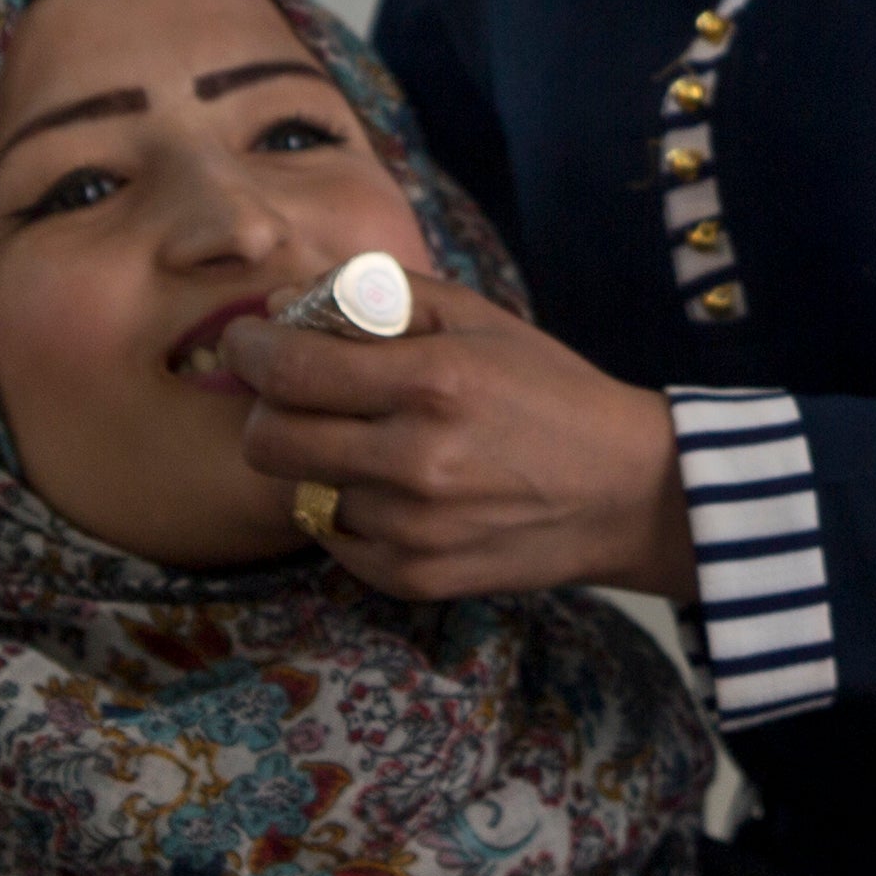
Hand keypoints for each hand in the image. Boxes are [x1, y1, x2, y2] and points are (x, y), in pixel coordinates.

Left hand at [224, 279, 699, 604]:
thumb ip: (377, 298)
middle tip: (294, 396)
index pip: (288, 370)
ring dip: (317, 464)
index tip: (249, 341)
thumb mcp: (478, 318)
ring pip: (298, 493)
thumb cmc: (548, 390)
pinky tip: (395, 490)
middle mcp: (416, 460)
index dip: (249, 350)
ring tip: (369, 445)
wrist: (626, 492)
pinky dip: (348, 511)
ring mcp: (413, 529)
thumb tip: (280, 308)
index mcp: (433, 382)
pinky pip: (335, 539)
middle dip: (266, 410)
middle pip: (268, 443)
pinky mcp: (414, 577)